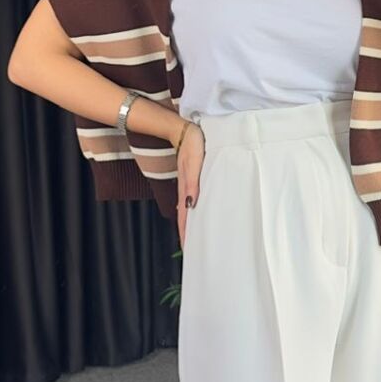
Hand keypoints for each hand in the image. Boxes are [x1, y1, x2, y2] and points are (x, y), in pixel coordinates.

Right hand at [176, 118, 204, 247]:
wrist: (184, 130)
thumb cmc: (192, 144)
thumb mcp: (193, 162)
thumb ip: (192, 182)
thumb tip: (191, 203)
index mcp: (186, 189)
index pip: (185, 217)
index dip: (186, 234)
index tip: (188, 250)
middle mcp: (185, 190)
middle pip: (185, 217)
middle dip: (187, 234)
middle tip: (193, 251)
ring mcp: (187, 186)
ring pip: (188, 211)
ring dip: (190, 225)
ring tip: (195, 238)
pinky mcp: (190, 180)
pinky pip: (191, 201)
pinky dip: (192, 213)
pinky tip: (196, 215)